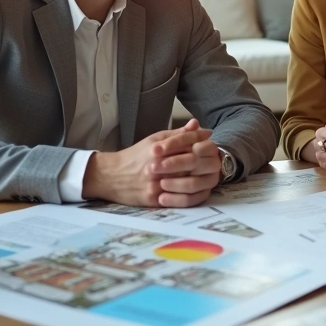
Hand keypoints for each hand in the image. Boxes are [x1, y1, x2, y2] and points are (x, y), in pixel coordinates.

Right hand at [83, 119, 219, 207]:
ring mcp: (156, 184)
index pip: (186, 141)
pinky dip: (194, 195)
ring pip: (188, 181)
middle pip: (191, 161)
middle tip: (215, 158)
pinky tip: (201, 189)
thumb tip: (198, 126)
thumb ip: (176, 134)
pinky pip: (180, 200)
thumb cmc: (134, 157)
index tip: (209, 139)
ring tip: (210, 173)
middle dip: (206, 159)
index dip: (200, 140)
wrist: (110, 177)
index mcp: (157, 149)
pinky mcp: (154, 199)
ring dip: (203, 177)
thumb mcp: (153, 140)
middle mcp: (157, 166)